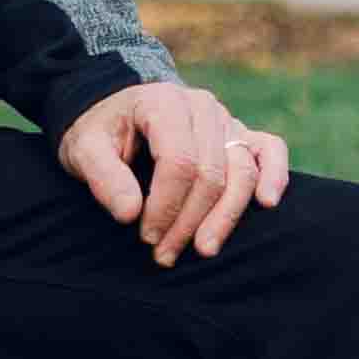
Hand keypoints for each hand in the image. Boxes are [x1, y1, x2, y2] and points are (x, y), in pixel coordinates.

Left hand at [57, 81, 292, 264]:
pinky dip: (274, 174)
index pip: (178, 161)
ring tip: (204, 250)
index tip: (147, 237)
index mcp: (163, 103)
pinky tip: (266, 203)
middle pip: (211, 173)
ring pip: (241, 170)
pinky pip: (269, 149)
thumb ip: (102, 177)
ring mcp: (225, 119)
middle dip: (189, 221)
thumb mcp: (84, 149)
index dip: (166, 206)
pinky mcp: (240, 134)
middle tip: (165, 255)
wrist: (116, 111)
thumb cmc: (100, 132)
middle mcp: (202, 107)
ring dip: (226, 216)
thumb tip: (130, 213)